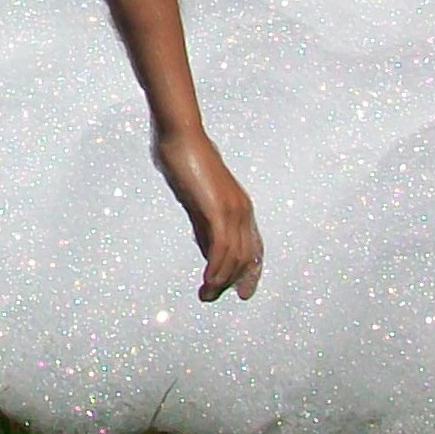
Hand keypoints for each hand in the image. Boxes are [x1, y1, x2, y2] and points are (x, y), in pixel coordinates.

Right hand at [154, 128, 262, 301]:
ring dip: (220, 280)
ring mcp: (233, 210)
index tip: (242, 292)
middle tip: (212, 298)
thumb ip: (204, 224)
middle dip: (233, 281)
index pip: (253, 247)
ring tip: (204, 295)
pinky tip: (206, 280)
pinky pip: (222, 248)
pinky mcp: (219, 210)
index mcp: (240, 206)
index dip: (250, 271)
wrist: (180, 135)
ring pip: (235, 257)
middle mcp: (243, 210)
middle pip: (246, 257)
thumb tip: (207, 248)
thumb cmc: (184, 160)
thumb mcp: (196, 199)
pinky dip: (216, 268)